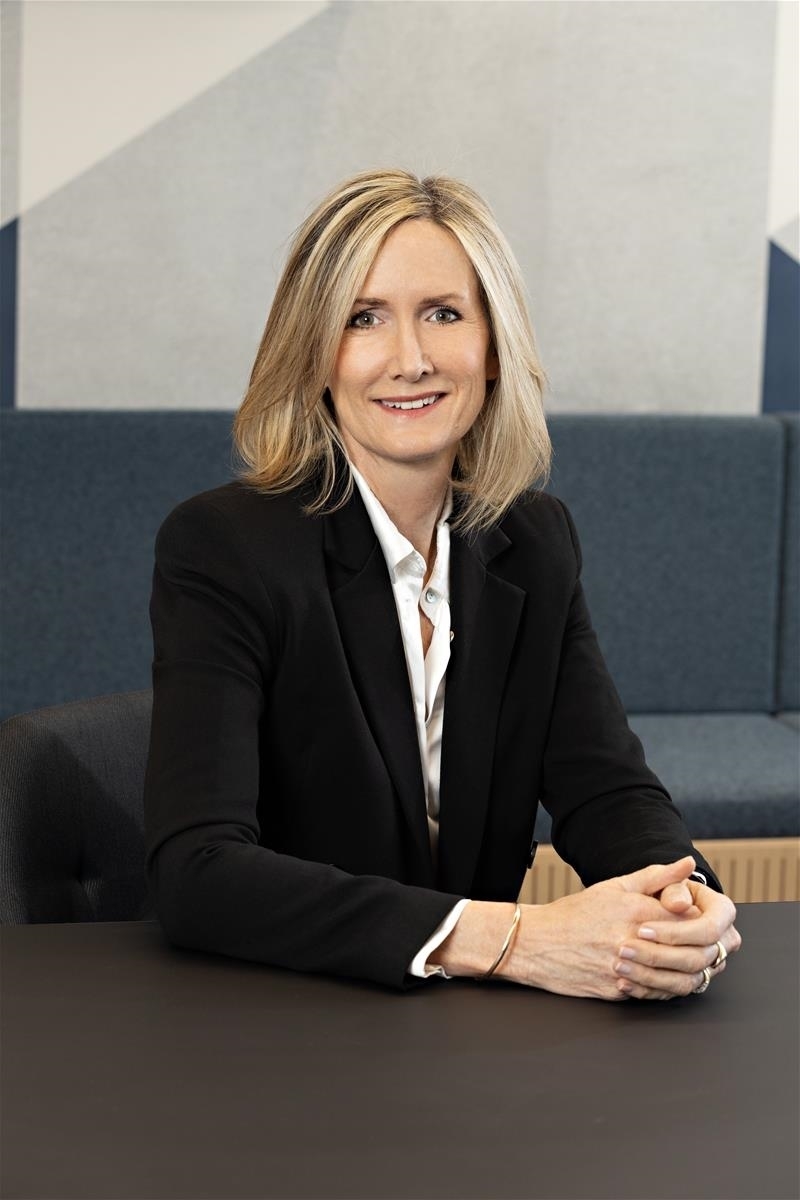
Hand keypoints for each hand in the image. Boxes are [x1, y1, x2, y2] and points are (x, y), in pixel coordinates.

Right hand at [499, 857, 711, 1000]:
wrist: (536, 943)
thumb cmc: (575, 913)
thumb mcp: (615, 886)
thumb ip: (655, 876)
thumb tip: (686, 864)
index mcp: (636, 911)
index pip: (691, 920)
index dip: (707, 923)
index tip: (709, 923)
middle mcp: (633, 941)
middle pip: (689, 952)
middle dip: (706, 952)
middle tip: (713, 948)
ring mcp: (626, 970)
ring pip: (678, 980)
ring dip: (692, 975)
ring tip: (695, 966)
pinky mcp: (617, 992)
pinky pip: (655, 995)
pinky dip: (668, 990)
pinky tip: (671, 980)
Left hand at [613, 865, 740, 1000]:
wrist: (658, 909)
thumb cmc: (664, 891)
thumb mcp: (662, 880)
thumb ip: (669, 882)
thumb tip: (680, 902)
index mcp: (722, 912)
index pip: (708, 928)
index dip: (676, 932)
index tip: (642, 929)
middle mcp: (721, 943)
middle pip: (696, 958)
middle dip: (657, 955)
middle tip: (625, 948)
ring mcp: (708, 966)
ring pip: (685, 981)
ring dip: (649, 976)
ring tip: (620, 966)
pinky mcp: (691, 981)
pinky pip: (673, 993)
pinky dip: (646, 989)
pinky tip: (624, 981)